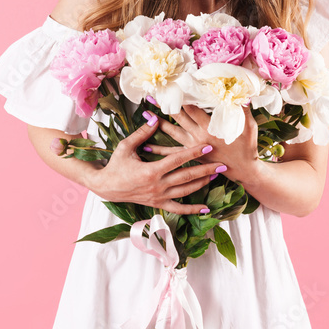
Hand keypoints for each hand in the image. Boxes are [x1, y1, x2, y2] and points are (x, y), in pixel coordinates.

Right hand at [87, 118, 220, 214]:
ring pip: (186, 192)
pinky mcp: (158, 204)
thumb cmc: (116, 165)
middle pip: (187, 176)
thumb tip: (154, 119)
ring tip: (216, 176)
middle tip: (222, 164)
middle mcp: (157, 185)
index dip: (194, 152)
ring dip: (202, 184)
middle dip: (206, 169)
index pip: (178, 160)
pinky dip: (193, 210)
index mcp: (151, 170)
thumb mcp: (126, 147)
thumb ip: (142, 134)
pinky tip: (206, 209)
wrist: (106, 186)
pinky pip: (178, 209)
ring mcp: (159, 196)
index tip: (207, 146)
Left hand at [153, 104, 260, 184]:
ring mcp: (192, 146)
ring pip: (171, 132)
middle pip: (178, 116)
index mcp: (210, 127)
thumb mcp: (249, 126)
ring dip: (158, 122)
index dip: (181, 96)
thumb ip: (244, 109)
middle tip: (152, 95)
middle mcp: (198, 136)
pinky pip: (171, 152)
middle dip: (164, 104)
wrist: (243, 170)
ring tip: (144, 113)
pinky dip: (158, 149)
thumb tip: (244, 94)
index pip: (192, 107)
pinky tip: (146, 146)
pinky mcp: (191, 155)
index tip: (172, 85)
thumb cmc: (247, 147)